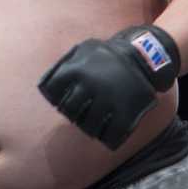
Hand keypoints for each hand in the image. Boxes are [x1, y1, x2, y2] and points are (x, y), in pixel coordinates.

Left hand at [38, 25, 180, 149]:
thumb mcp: (83, 50)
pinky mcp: (123, 113)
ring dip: (89, 127)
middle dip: (73, 113)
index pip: (53, 93)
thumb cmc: (107, 56)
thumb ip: (64, 65)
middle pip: (70, 112)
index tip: (64, 99)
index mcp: (75, 71)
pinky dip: (107, 138)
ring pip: (88, 127)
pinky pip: (110, 135)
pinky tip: (107, 133)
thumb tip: (45, 87)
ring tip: (93, 124)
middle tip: (81, 113)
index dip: (57, 98)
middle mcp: (88, 87)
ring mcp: (107, 102)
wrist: (142, 57)